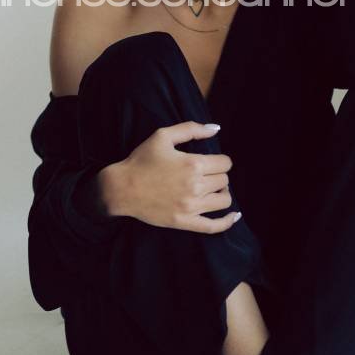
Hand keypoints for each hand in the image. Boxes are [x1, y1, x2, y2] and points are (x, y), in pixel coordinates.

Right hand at [105, 121, 241, 233]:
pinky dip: (227, 222)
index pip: (225, 163)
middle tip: (206, 174)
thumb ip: (191, 129)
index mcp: (192, 164)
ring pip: (224, 200)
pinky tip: (233, 216)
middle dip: (218, 175)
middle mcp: (195, 186)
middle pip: (225, 181)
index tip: (211, 161)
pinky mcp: (184, 222)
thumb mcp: (162, 136)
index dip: (220, 160)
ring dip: (221, 193)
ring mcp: (191, 206)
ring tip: (211, 189)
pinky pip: (214, 226)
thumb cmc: (141, 160)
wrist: (121, 188)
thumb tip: (215, 128)